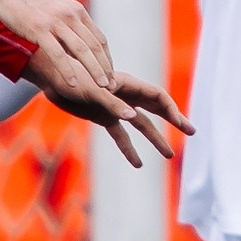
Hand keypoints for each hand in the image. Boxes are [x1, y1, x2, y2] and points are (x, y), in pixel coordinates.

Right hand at [0, 0, 114, 95]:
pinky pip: (58, 54)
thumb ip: (67, 23)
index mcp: (77, 11)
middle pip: (94, 46)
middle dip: (105, 68)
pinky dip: (68, 70)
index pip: (99, 39)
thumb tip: (74, 43)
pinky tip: (73, 84)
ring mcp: (55, 22)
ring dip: (94, 70)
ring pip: (81, 50)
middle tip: (113, 86)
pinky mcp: (39, 29)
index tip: (110, 74)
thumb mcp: (55, 7)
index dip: (106, 58)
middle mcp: (70, 16)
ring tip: (102, 87)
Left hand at [34, 62, 191, 168]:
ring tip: (168, 155)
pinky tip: (138, 164)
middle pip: (155, 109)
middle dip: (174, 120)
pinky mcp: (102, 117)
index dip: (171, 109)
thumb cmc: (69, 77)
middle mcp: (124, 95)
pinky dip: (128, 149)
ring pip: (141, 124)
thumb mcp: (91, 91)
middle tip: (192, 132)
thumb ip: (112, 104)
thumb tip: (132, 117)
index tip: (181, 124)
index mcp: (126, 84)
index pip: (157, 96)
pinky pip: (119, 136)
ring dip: (155, 139)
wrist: (49, 76)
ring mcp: (114, 107)